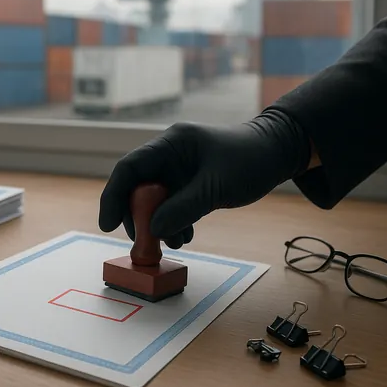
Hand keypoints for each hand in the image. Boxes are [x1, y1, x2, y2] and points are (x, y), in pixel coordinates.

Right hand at [98, 109, 311, 248]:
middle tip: (145, 242)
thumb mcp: (215, 188)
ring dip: (157, 224)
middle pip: (136, 188)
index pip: (129, 168)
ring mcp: (177, 170)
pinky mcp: (187, 184)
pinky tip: (185, 236)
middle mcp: (168, 155)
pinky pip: (170, 206)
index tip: (108, 225)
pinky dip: (173, 223)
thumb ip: (183, 209)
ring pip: (152, 201)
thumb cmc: (250, 160)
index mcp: (170, 144)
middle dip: (137, 217)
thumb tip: (154, 231)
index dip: (113, 196)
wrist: (278, 154)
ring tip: (172, 243)